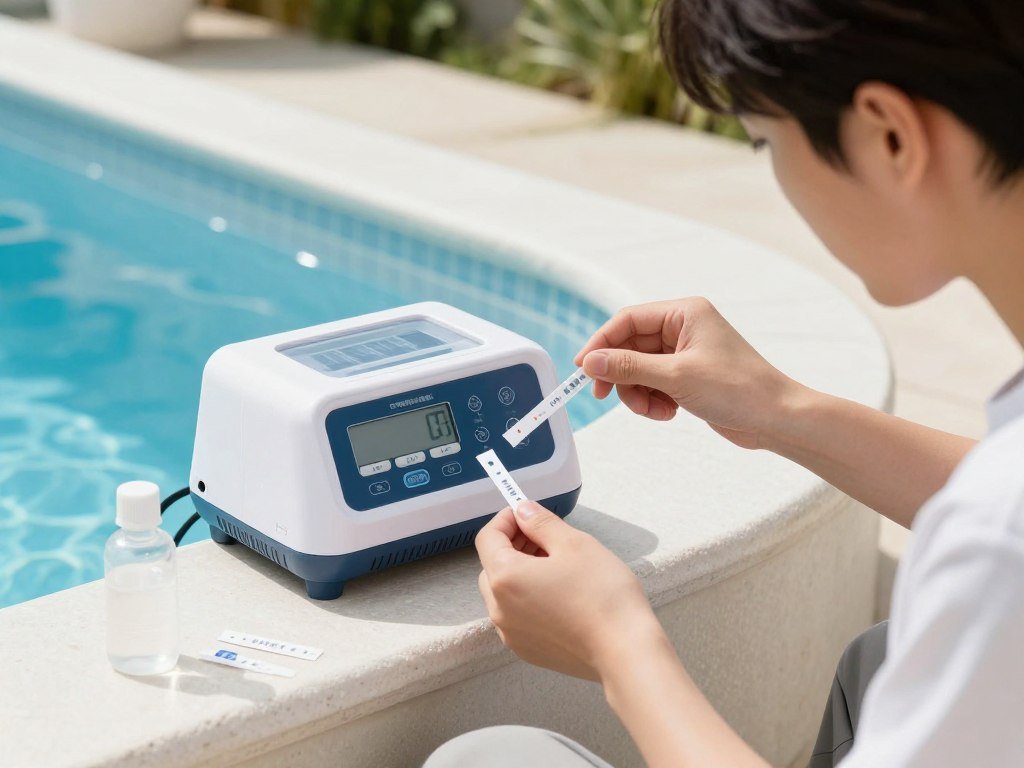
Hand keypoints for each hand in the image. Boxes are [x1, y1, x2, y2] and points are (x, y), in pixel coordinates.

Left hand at [475, 501, 663, 681]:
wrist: (625, 652)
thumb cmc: (602, 595)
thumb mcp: (574, 543)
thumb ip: (541, 523)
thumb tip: (523, 511)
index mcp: (505, 577)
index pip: (488, 538)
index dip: (506, 519)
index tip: (526, 512)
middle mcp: (499, 609)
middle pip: (492, 566)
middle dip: (513, 545)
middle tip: (544, 536)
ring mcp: (512, 634)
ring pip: (503, 592)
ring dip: (520, 572)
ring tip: (555, 563)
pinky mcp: (528, 650)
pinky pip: (517, 616)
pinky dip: (528, 598)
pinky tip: (559, 592)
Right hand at [575, 297, 799, 449]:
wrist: (775, 419)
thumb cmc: (738, 389)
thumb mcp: (676, 376)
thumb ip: (628, 367)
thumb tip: (590, 362)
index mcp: (684, 313)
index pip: (628, 320)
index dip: (601, 343)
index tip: (583, 368)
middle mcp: (684, 328)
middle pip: (630, 346)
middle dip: (621, 375)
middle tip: (605, 397)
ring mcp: (685, 352)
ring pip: (639, 369)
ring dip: (637, 393)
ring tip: (653, 411)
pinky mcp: (688, 376)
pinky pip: (653, 384)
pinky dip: (653, 400)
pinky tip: (668, 413)